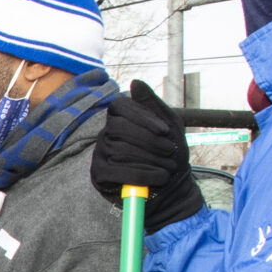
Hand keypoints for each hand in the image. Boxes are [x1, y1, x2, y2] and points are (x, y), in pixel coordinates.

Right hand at [89, 80, 205, 229]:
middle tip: (170, 151)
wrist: (172, 189)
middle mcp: (106, 134)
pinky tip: (158, 178)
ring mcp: (100, 154)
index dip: (141, 116)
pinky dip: (142, 175)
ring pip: (119, 150)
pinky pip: (116, 171)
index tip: (164, 131)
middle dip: (149, 141)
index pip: (119, 106)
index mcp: (120, 119)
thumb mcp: (170, 126)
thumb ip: (154, 105)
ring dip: (150, 160)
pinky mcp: (99, 174)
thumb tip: (136, 82)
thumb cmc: (170, 156)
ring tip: (167, 167)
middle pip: (118, 128)